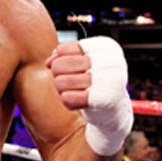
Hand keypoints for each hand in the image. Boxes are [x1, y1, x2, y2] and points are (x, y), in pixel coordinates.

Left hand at [46, 36, 132, 155]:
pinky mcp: (104, 99)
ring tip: (78, 92)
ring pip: (60, 82)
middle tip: (74, 83)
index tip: (71, 70)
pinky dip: (68, 102)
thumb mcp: (78, 62)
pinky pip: (67, 98)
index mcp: (107, 47)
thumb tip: (49, 62)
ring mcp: (110, 80)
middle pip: (59, 65)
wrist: (111, 113)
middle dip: (59, 76)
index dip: (58, 61)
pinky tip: (80, 103)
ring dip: (63, 91)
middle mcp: (112, 61)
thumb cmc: (92, 83)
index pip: (63, 49)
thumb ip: (61, 56)